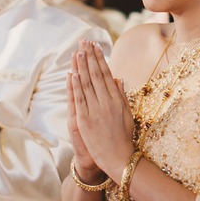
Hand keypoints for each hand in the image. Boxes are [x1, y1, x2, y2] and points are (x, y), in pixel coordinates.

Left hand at [71, 40, 134, 178]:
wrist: (119, 159)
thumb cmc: (124, 138)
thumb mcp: (127, 115)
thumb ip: (121, 95)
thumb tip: (118, 78)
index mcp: (117, 100)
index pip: (106, 74)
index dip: (100, 59)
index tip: (96, 46)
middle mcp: (106, 103)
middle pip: (96, 75)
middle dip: (89, 57)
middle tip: (84, 42)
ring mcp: (95, 111)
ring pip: (86, 84)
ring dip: (81, 66)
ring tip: (77, 52)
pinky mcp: (85, 121)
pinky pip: (79, 100)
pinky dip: (75, 86)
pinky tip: (72, 74)